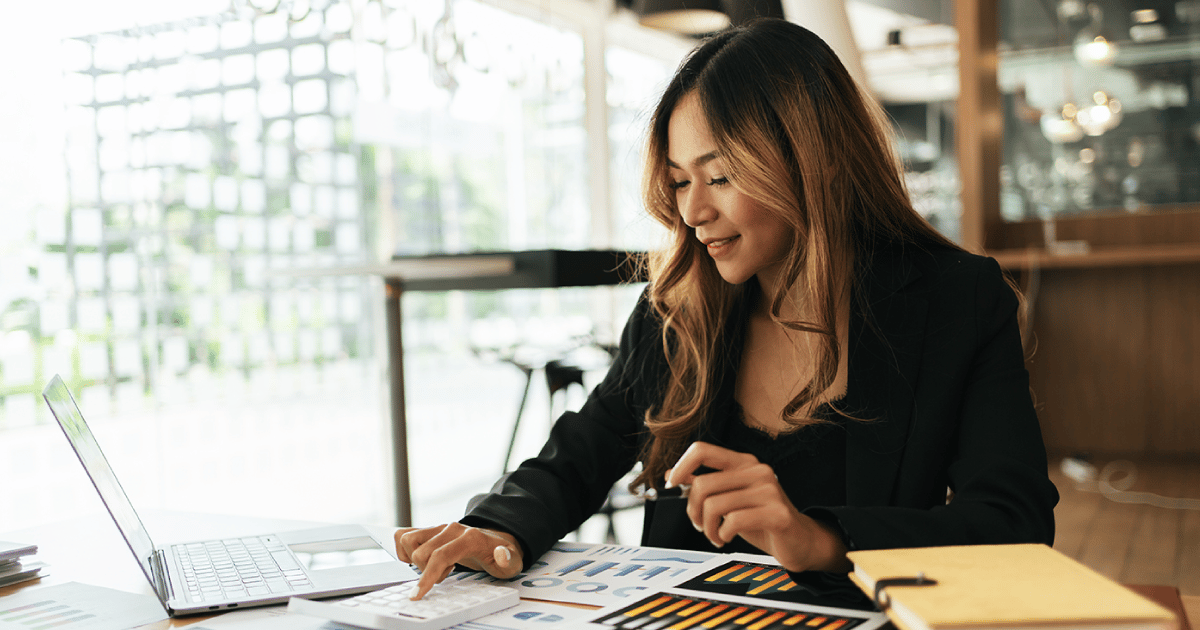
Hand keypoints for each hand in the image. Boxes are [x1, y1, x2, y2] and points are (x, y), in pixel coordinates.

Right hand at [394, 523, 522, 598]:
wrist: (495, 541)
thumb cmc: (501, 555)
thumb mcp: (512, 562)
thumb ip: (508, 560)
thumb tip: (501, 553)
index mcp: (470, 537)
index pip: (441, 555)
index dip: (427, 576)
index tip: (418, 594)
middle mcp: (452, 528)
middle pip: (422, 552)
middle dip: (427, 571)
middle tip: (447, 574)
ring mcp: (440, 527)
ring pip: (408, 540)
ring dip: (416, 560)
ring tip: (436, 566)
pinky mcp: (431, 530)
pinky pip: (405, 535)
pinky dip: (405, 550)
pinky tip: (422, 560)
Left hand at [666, 441, 849, 572]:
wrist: (800, 541)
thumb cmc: (762, 519)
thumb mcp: (731, 498)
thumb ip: (707, 484)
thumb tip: (672, 474)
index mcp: (744, 462)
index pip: (702, 449)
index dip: (681, 465)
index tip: (672, 485)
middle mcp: (757, 470)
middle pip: (702, 484)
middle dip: (692, 511)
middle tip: (700, 525)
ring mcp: (769, 490)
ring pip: (713, 506)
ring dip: (707, 528)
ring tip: (716, 535)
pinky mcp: (777, 513)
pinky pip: (733, 521)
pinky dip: (722, 534)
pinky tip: (727, 538)